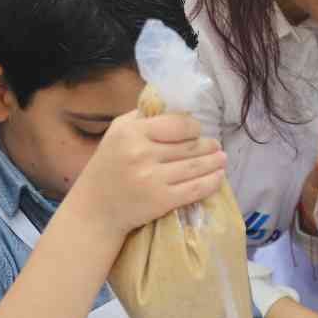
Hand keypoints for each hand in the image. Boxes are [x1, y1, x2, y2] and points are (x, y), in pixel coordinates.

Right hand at [68, 110, 226, 236]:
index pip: (178, 124)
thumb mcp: (117, 133)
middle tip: (217, 145)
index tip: (198, 131)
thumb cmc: (108, 167)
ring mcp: (152, 178)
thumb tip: (176, 108)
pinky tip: (219, 177)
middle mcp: (142, 153)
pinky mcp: (161, 200)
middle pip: (189, 146)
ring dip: (215, 162)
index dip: (193, 128)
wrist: (95, 209)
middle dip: (209, 145)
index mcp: (132, 132)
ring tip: (222, 159)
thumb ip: (143, 117)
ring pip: (196, 167)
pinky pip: (195, 189)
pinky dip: (212, 182)